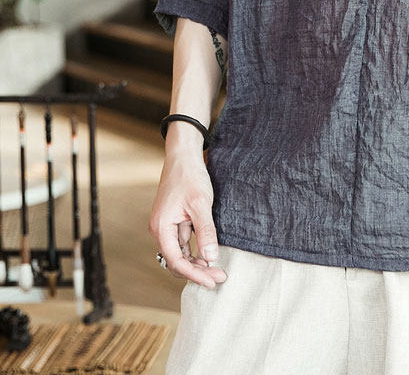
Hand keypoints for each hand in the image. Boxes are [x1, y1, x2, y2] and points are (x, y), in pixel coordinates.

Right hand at [149, 149, 227, 288]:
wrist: (183, 157)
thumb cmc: (190, 177)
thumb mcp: (201, 204)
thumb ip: (205, 231)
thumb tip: (211, 257)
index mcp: (161, 228)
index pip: (176, 261)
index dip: (194, 274)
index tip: (212, 281)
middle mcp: (160, 230)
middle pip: (177, 260)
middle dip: (197, 271)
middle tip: (219, 277)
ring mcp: (166, 226)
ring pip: (181, 252)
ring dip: (197, 261)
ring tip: (217, 268)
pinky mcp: (174, 221)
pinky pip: (183, 242)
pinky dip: (195, 249)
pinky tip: (208, 253)